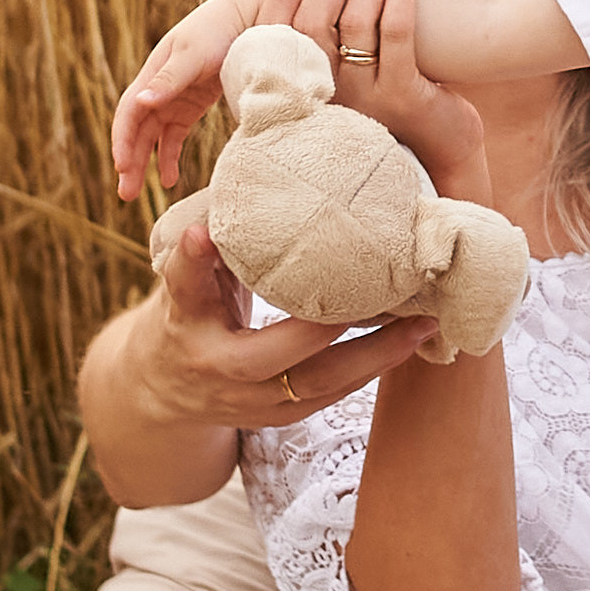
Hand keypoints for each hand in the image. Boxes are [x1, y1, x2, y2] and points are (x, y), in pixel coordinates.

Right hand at [111, 0, 321, 195]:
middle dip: (129, 159)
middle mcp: (159, 85)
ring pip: (151, 135)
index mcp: (155, 71)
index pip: (130, 112)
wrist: (252, 14)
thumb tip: (141, 102)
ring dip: (144, 162)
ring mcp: (174, 95)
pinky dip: (169, 155)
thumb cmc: (222, 30)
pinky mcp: (191, 102)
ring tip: (140, 192)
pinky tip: (170, 179)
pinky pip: (173, 134)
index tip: (122, 168)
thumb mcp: (196, 53)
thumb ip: (171, 78)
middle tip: (126, 194)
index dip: (123, 140)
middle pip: (136, 128)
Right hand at [143, 214, 435, 432]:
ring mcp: (247, 399)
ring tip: (423, 323)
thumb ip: (218, 242)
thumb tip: (259, 173)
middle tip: (373, 292)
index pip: (185, 285)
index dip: (192, 258)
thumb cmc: (193, 312)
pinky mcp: (278, 417)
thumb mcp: (191, 276)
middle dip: (321, 326)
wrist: (166, 389)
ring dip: (374, 354)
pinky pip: (331, 395)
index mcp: (184, 318)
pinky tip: (411, 343)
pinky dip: (372, 368)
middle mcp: (213, 365)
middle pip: (266, 352)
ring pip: (314, 383)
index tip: (202, 232)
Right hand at [293, 0, 491, 191]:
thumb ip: (327, 9)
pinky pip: (395, 33)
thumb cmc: (392, 92)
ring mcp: (362, 99)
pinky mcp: (400, 96)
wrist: (441, 148)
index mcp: (302, 88)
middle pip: (313, 23)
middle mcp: (325, 96)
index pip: (275, 30)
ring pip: (356, 23)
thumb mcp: (352, 54)